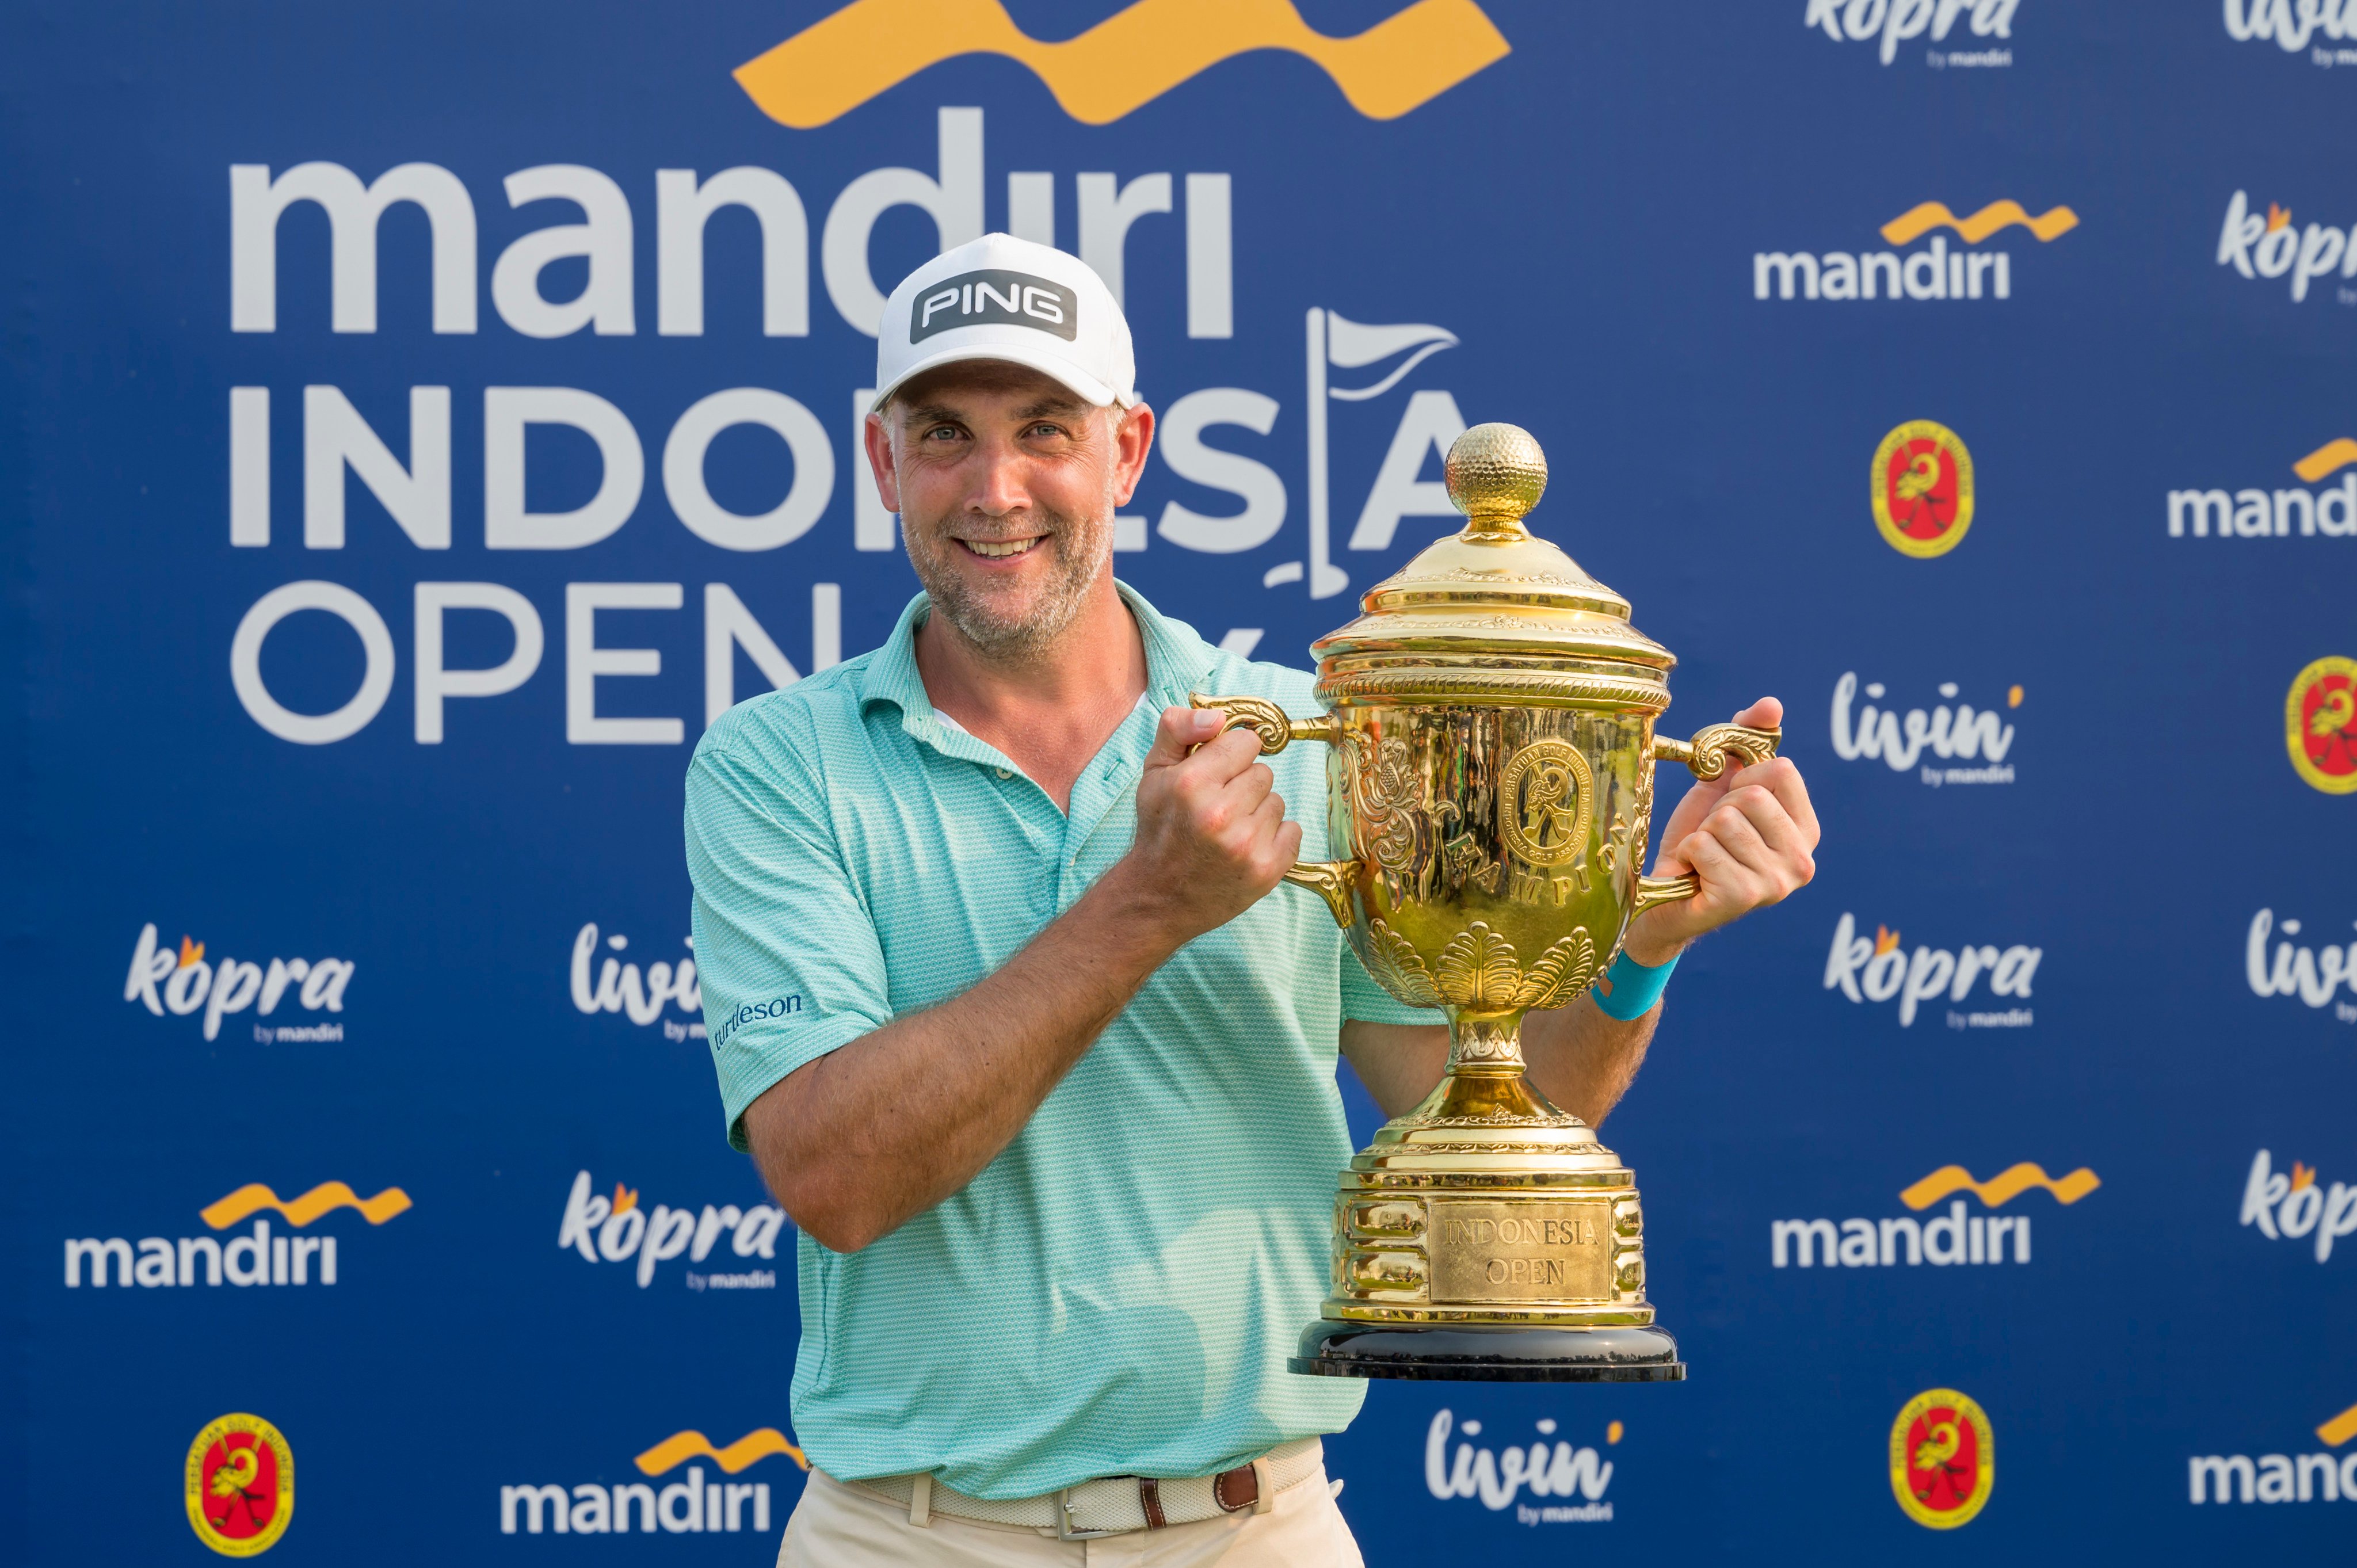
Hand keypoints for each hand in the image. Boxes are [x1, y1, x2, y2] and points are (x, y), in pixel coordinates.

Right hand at [1109, 707, 1302, 946]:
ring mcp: (1246, 845)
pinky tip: (1247, 848)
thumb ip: (1179, 728)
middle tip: (1218, 810)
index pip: (1247, 742)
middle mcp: (1220, 814)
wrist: (1158, 897)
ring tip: (1229, 832)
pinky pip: (1294, 831)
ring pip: (1278, 802)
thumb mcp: (1154, 771)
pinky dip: (1276, 838)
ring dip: (1258, 813)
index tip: (1217, 775)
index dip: (1232, 756)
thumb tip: (1218, 717)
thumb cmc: (1160, 829)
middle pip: (1264, 773)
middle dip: (1243, 786)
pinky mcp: (1266, 870)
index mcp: (1191, 783)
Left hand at [1622, 697, 1818, 965]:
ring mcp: (1776, 884)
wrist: (1664, 896)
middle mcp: (1802, 860)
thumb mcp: (1723, 785)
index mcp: (1807, 831)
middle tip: (1713, 838)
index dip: (1744, 780)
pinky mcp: (1742, 898)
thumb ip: (1748, 742)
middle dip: (1719, 810)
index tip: (1732, 806)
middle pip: (1751, 796)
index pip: (1782, 770)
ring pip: (1725, 821)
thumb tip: (1771, 705)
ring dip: (1702, 834)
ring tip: (1703, 856)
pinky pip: (1703, 846)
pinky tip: (1693, 873)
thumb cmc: (1700, 840)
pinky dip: (1687, 854)